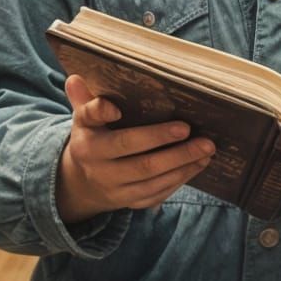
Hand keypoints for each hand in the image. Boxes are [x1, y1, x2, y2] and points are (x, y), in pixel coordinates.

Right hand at [55, 74, 217, 223]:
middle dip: (168, 146)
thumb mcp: (82, 119)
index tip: (117, 109)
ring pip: (152, 179)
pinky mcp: (130, 203)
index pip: (94, 126)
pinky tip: (197, 165)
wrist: (80, 183)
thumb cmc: (91, 138)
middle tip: (194, 132)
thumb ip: (83, 99)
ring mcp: (116, 189)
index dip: (103, 114)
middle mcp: (100, 168)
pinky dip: (179, 180)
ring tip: (206, 149)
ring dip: (182, 164)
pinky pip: (157, 194)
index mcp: (87, 143)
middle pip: (137, 159)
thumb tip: (75, 77)